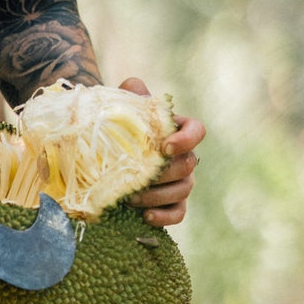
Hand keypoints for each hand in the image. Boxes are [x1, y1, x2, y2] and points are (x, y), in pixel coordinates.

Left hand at [120, 76, 203, 226]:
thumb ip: (130, 92)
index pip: (197, 131)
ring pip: (183, 190)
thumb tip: (135, 86)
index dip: (187, 139)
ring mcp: (180, 181)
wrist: (106, 152)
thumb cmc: (119, 126)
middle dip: (163, 174)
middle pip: (188, 165)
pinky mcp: (172, 203)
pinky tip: (145, 217)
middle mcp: (183, 156)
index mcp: (175, 130)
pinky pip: (178, 213)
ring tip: (130, 198)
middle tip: (135, 178)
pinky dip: (164, 217)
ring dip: (157, 196)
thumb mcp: (122, 106)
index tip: (165, 147)